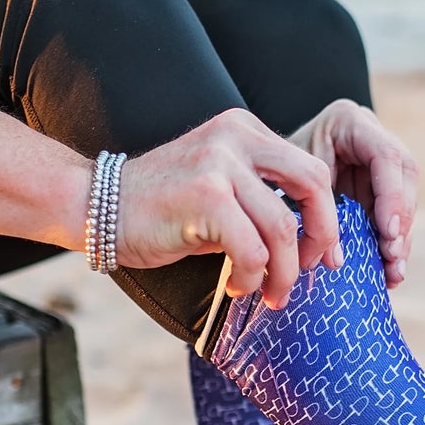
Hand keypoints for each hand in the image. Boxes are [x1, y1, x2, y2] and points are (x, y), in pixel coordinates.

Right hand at [115, 108, 340, 307]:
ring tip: (268, 294)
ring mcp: (220, 165)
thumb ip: (260, 197)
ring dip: (281, 273)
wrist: (97, 206)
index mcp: (244, 130)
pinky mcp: (206, 197)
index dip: (327, 216)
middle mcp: (236, 138)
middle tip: (309, 272)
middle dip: (321, 236)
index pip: (310, 169)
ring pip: (283, 228)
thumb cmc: (161, 208)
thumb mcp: (218, 186)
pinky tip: (234, 286)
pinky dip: (251, 277)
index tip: (324, 255)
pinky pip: (252, 250)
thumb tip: (312, 240)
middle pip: (313, 185)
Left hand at [290, 99, 416, 287]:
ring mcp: (381, 163)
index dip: (391, 195)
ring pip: (404, 199)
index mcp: (351, 122)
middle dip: (401, 221)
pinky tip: (390, 270)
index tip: (388, 231)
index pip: (385, 155)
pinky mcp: (381, 189)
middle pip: (404, 178)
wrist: (272, 160)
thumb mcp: (290, 176)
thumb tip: (335, 259)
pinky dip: (392, 243)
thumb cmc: (276, 165)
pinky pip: (394, 216)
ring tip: (393, 272)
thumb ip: (314, 206)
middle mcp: (374, 138)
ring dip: (401, 238)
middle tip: (392, 255)